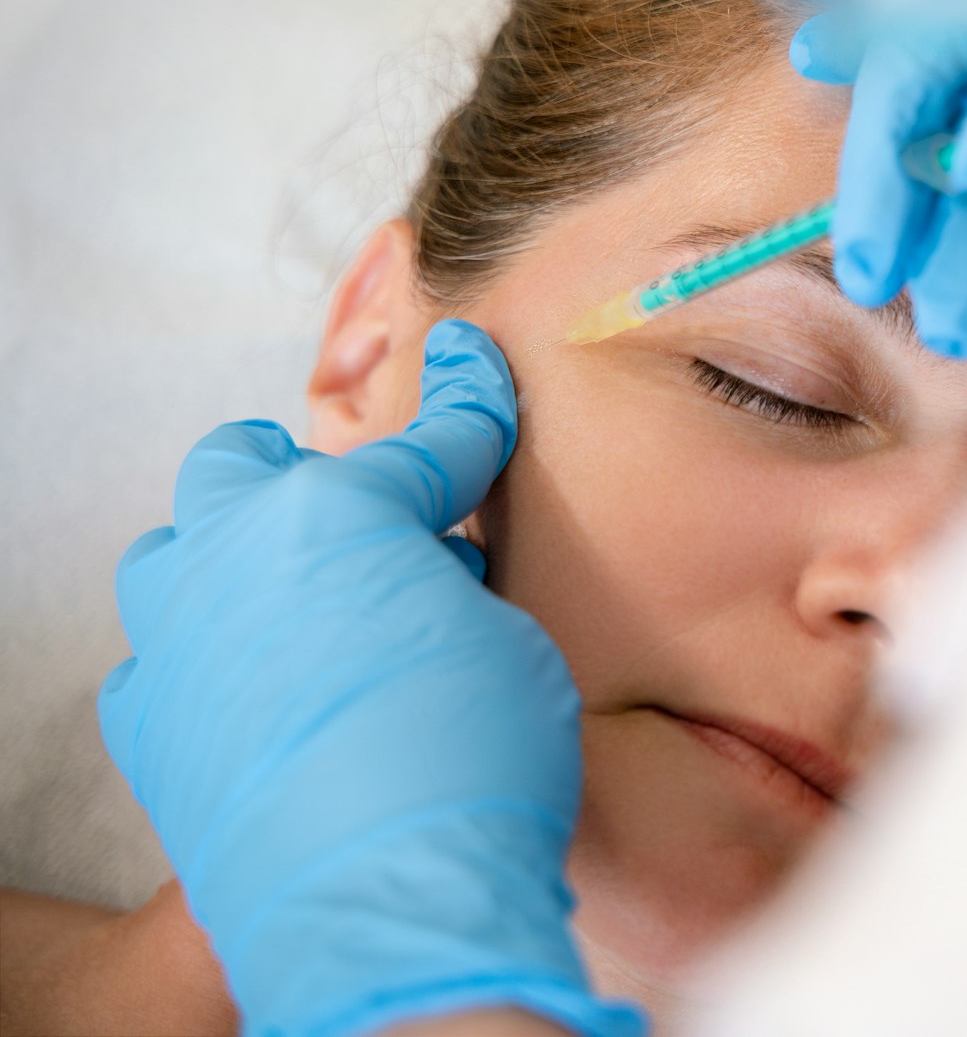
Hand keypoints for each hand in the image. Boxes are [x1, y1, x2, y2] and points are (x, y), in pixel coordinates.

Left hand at [99, 320, 641, 1036]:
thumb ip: (451, 579)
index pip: (426, 439)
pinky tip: (276, 697)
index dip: (468, 403)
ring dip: (244, 559)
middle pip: (247, 466)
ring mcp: (176, 635)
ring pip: (182, 551)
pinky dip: (218, 657)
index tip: (475, 366)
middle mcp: (235, 552)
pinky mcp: (150, 721)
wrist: (389, 909)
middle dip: (310, 481)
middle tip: (380, 529)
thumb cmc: (474, 764)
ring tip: (311, 610)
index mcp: (340, 511)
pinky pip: (169, 655)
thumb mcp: (506, 639)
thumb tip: (426, 577)